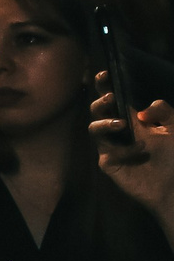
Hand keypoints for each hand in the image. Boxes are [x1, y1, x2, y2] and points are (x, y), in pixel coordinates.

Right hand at [93, 83, 173, 225]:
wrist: (173, 187)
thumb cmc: (173, 158)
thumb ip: (164, 112)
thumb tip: (143, 109)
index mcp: (130, 120)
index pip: (113, 99)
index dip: (104, 86)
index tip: (104, 74)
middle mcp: (117, 132)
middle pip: (97, 111)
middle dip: (100, 102)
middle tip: (110, 98)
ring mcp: (111, 148)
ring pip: (94, 130)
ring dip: (105, 123)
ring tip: (122, 123)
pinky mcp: (110, 164)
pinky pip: (109, 153)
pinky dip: (125, 150)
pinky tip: (142, 150)